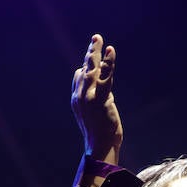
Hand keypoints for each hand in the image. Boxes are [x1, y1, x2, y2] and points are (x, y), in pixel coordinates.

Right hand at [71, 34, 122, 162]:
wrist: (99, 147)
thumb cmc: (101, 136)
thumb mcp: (97, 116)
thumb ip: (101, 102)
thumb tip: (108, 96)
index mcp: (77, 100)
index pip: (79, 77)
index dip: (86, 67)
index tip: (93, 57)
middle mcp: (79, 95)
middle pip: (83, 69)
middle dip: (89, 53)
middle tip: (95, 38)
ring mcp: (88, 96)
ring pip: (92, 69)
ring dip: (95, 51)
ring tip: (98, 38)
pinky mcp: (99, 98)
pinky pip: (105, 75)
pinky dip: (108, 62)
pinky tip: (110, 50)